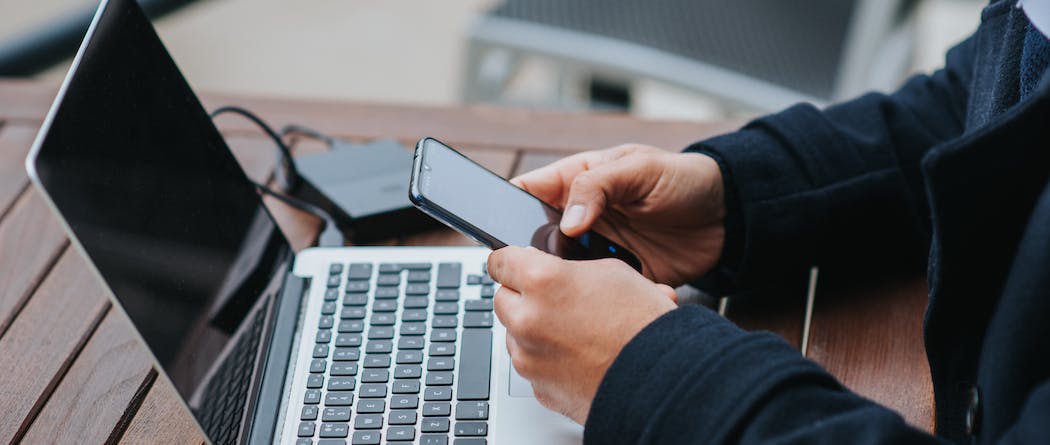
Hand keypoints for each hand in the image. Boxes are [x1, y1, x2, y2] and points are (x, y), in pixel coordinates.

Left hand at [488, 246, 677, 423]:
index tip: (514, 264)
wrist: (662, 379)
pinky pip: (532, 365)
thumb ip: (567, 269)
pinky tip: (578, 356)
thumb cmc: (644, 325)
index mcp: (541, 281)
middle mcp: (527, 319)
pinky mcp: (538, 387)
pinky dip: (547, 360)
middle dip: (523, 297)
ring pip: (515, 334)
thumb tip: (550, 271)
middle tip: (554, 300)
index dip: (511, 260)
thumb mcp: (612, 272)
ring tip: (576, 331)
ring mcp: (529, 357)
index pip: (500, 261)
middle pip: (502, 298)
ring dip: (533, 330)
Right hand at [512, 144, 724, 285]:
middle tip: (552, 266)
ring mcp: (597, 250)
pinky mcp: (618, 278)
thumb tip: (566, 221)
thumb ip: (597, 186)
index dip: (505, 210)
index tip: (502, 233)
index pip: (526, 194)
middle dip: (537, 258)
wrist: (728, 217)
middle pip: (537, 242)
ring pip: (563, 274)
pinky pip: (597, 295)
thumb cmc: (683, 178)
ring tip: (589, 281)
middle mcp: (580, 219)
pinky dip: (603, 300)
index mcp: (576, 182)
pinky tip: (618, 295)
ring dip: (570, 282)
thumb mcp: (639, 168)